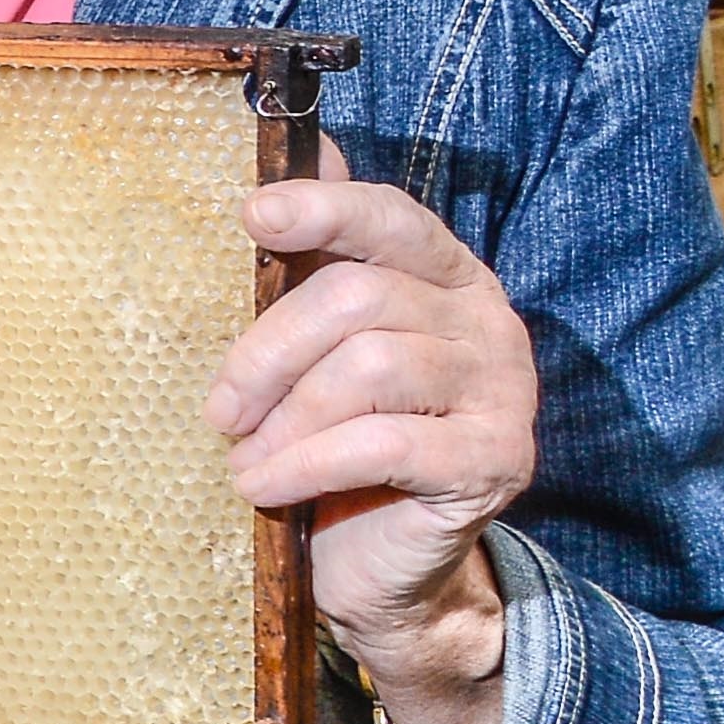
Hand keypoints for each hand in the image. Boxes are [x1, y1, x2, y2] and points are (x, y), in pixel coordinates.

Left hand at [216, 141, 533, 723]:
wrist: (385, 563)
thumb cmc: (335, 444)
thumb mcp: (312, 355)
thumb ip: (308, 271)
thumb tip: (290, 160)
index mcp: (445, 276)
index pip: (390, 217)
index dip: (324, 208)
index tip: (254, 215)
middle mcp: (487, 320)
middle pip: (359, 298)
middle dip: (266, 352)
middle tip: (220, 411)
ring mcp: (503, 390)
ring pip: (369, 369)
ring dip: (284, 419)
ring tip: (246, 460)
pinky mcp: (495, 460)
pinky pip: (382, 445)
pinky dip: (305, 464)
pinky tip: (263, 488)